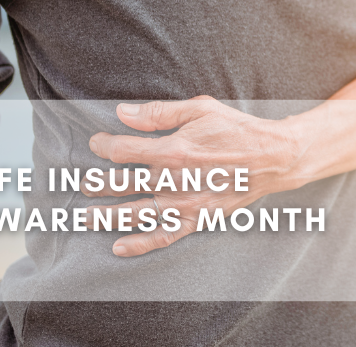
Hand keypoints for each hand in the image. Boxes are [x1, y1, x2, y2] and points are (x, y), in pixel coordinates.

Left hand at [83, 96, 301, 257]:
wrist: (272, 158)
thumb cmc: (236, 130)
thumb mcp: (199, 109)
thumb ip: (158, 113)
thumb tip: (123, 113)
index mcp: (172, 150)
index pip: (123, 151)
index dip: (103, 146)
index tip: (96, 143)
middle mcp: (173, 181)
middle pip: (122, 185)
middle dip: (98, 183)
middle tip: (84, 183)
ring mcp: (183, 204)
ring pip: (134, 213)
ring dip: (106, 216)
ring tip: (86, 216)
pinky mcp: (196, 219)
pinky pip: (163, 236)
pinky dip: (139, 244)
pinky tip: (118, 246)